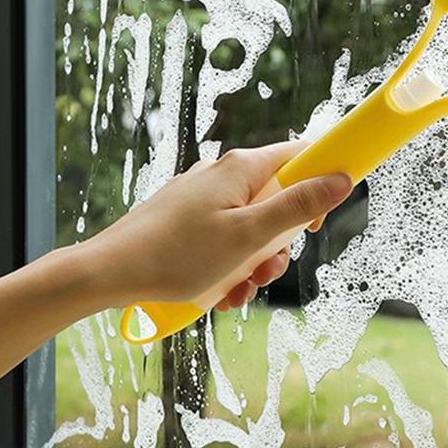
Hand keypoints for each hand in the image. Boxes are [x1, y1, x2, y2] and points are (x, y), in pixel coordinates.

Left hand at [81, 141, 351, 310]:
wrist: (106, 274)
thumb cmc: (176, 255)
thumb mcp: (249, 237)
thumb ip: (298, 207)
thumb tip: (341, 178)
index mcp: (242, 168)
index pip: (300, 154)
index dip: (320, 182)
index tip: (320, 219)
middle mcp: (223, 174)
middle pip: (277, 199)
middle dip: (279, 242)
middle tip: (265, 270)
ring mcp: (202, 197)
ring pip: (250, 225)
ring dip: (254, 262)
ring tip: (237, 291)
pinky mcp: (185, 219)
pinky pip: (223, 238)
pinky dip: (228, 265)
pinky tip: (218, 294)